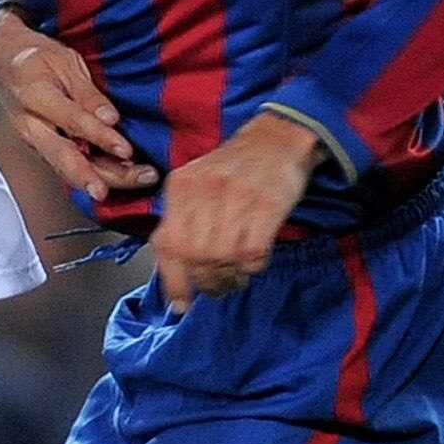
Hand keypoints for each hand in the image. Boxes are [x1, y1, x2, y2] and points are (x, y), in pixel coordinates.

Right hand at [0, 9, 157, 203]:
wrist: (4, 63)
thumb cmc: (36, 58)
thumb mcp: (65, 62)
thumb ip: (87, 93)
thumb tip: (110, 118)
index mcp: (33, 96)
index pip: (71, 120)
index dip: (100, 136)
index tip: (127, 149)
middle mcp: (30, 126)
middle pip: (65, 157)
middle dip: (101, 174)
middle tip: (136, 179)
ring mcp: (34, 142)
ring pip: (68, 169)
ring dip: (106, 178)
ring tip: (140, 179)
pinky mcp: (41, 151)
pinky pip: (68, 168)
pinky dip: (96, 175)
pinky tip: (122, 177)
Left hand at [148, 111, 323, 311]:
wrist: (276, 138)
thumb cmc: (235, 168)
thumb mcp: (196, 184)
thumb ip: (181, 220)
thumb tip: (174, 271)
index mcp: (180, 187)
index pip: (167, 243)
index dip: (172, 280)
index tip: (180, 304)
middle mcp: (204, 191)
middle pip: (194, 256)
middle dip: (206, 281)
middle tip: (217, 287)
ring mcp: (236, 197)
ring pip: (222, 256)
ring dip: (229, 276)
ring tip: (236, 277)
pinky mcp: (266, 204)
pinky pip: (252, 251)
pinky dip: (252, 266)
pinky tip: (254, 262)